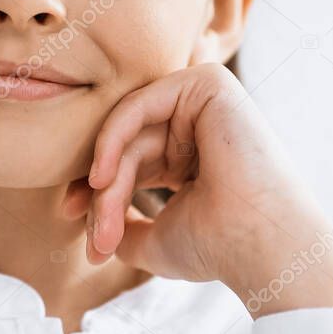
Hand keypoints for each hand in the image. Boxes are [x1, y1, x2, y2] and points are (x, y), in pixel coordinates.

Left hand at [61, 63, 332, 318]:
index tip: (71, 218)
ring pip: (129, 129)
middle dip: (99, 190)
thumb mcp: (153, 238)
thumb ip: (120, 223)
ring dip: (107, 178)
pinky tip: (102, 177)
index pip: (129, 157)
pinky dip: (112, 138)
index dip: (95, 187)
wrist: (261, 249)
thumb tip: (90, 222)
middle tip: (90, 235)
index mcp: (191, 154)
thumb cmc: (218, 248)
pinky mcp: (208, 84)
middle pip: (127, 144)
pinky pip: (138, 102)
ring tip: (102, 223)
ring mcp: (205, 101)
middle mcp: (198, 124)